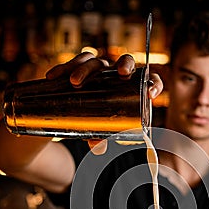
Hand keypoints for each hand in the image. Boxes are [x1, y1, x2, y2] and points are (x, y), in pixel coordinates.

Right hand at [46, 52, 162, 153]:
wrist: (77, 114)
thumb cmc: (98, 122)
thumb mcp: (101, 131)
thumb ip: (101, 138)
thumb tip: (98, 148)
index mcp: (131, 88)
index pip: (150, 79)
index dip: (154, 83)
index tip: (150, 94)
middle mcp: (117, 75)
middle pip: (124, 61)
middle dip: (125, 64)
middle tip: (121, 74)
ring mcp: (100, 70)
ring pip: (96, 60)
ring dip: (85, 68)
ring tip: (73, 82)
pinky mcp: (82, 68)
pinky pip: (75, 62)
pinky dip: (64, 67)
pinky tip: (53, 77)